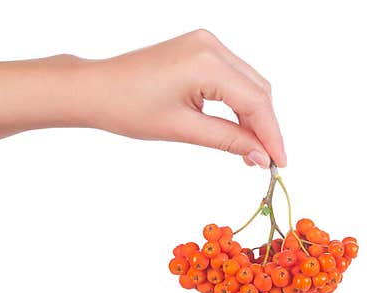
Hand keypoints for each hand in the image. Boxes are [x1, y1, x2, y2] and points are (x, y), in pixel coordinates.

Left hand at [0, 30, 285, 166]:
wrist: (96, 88)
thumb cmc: (128, 107)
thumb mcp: (184, 130)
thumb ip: (230, 141)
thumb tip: (262, 157)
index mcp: (206, 62)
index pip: (256, 102)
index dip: (272, 135)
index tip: (280, 163)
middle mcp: (210, 46)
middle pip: (258, 91)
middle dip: (266, 127)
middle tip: (267, 162)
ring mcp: (206, 45)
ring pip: (250, 85)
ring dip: (256, 118)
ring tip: (253, 151)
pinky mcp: (201, 50)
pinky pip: (235, 79)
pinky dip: (242, 105)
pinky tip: (241, 130)